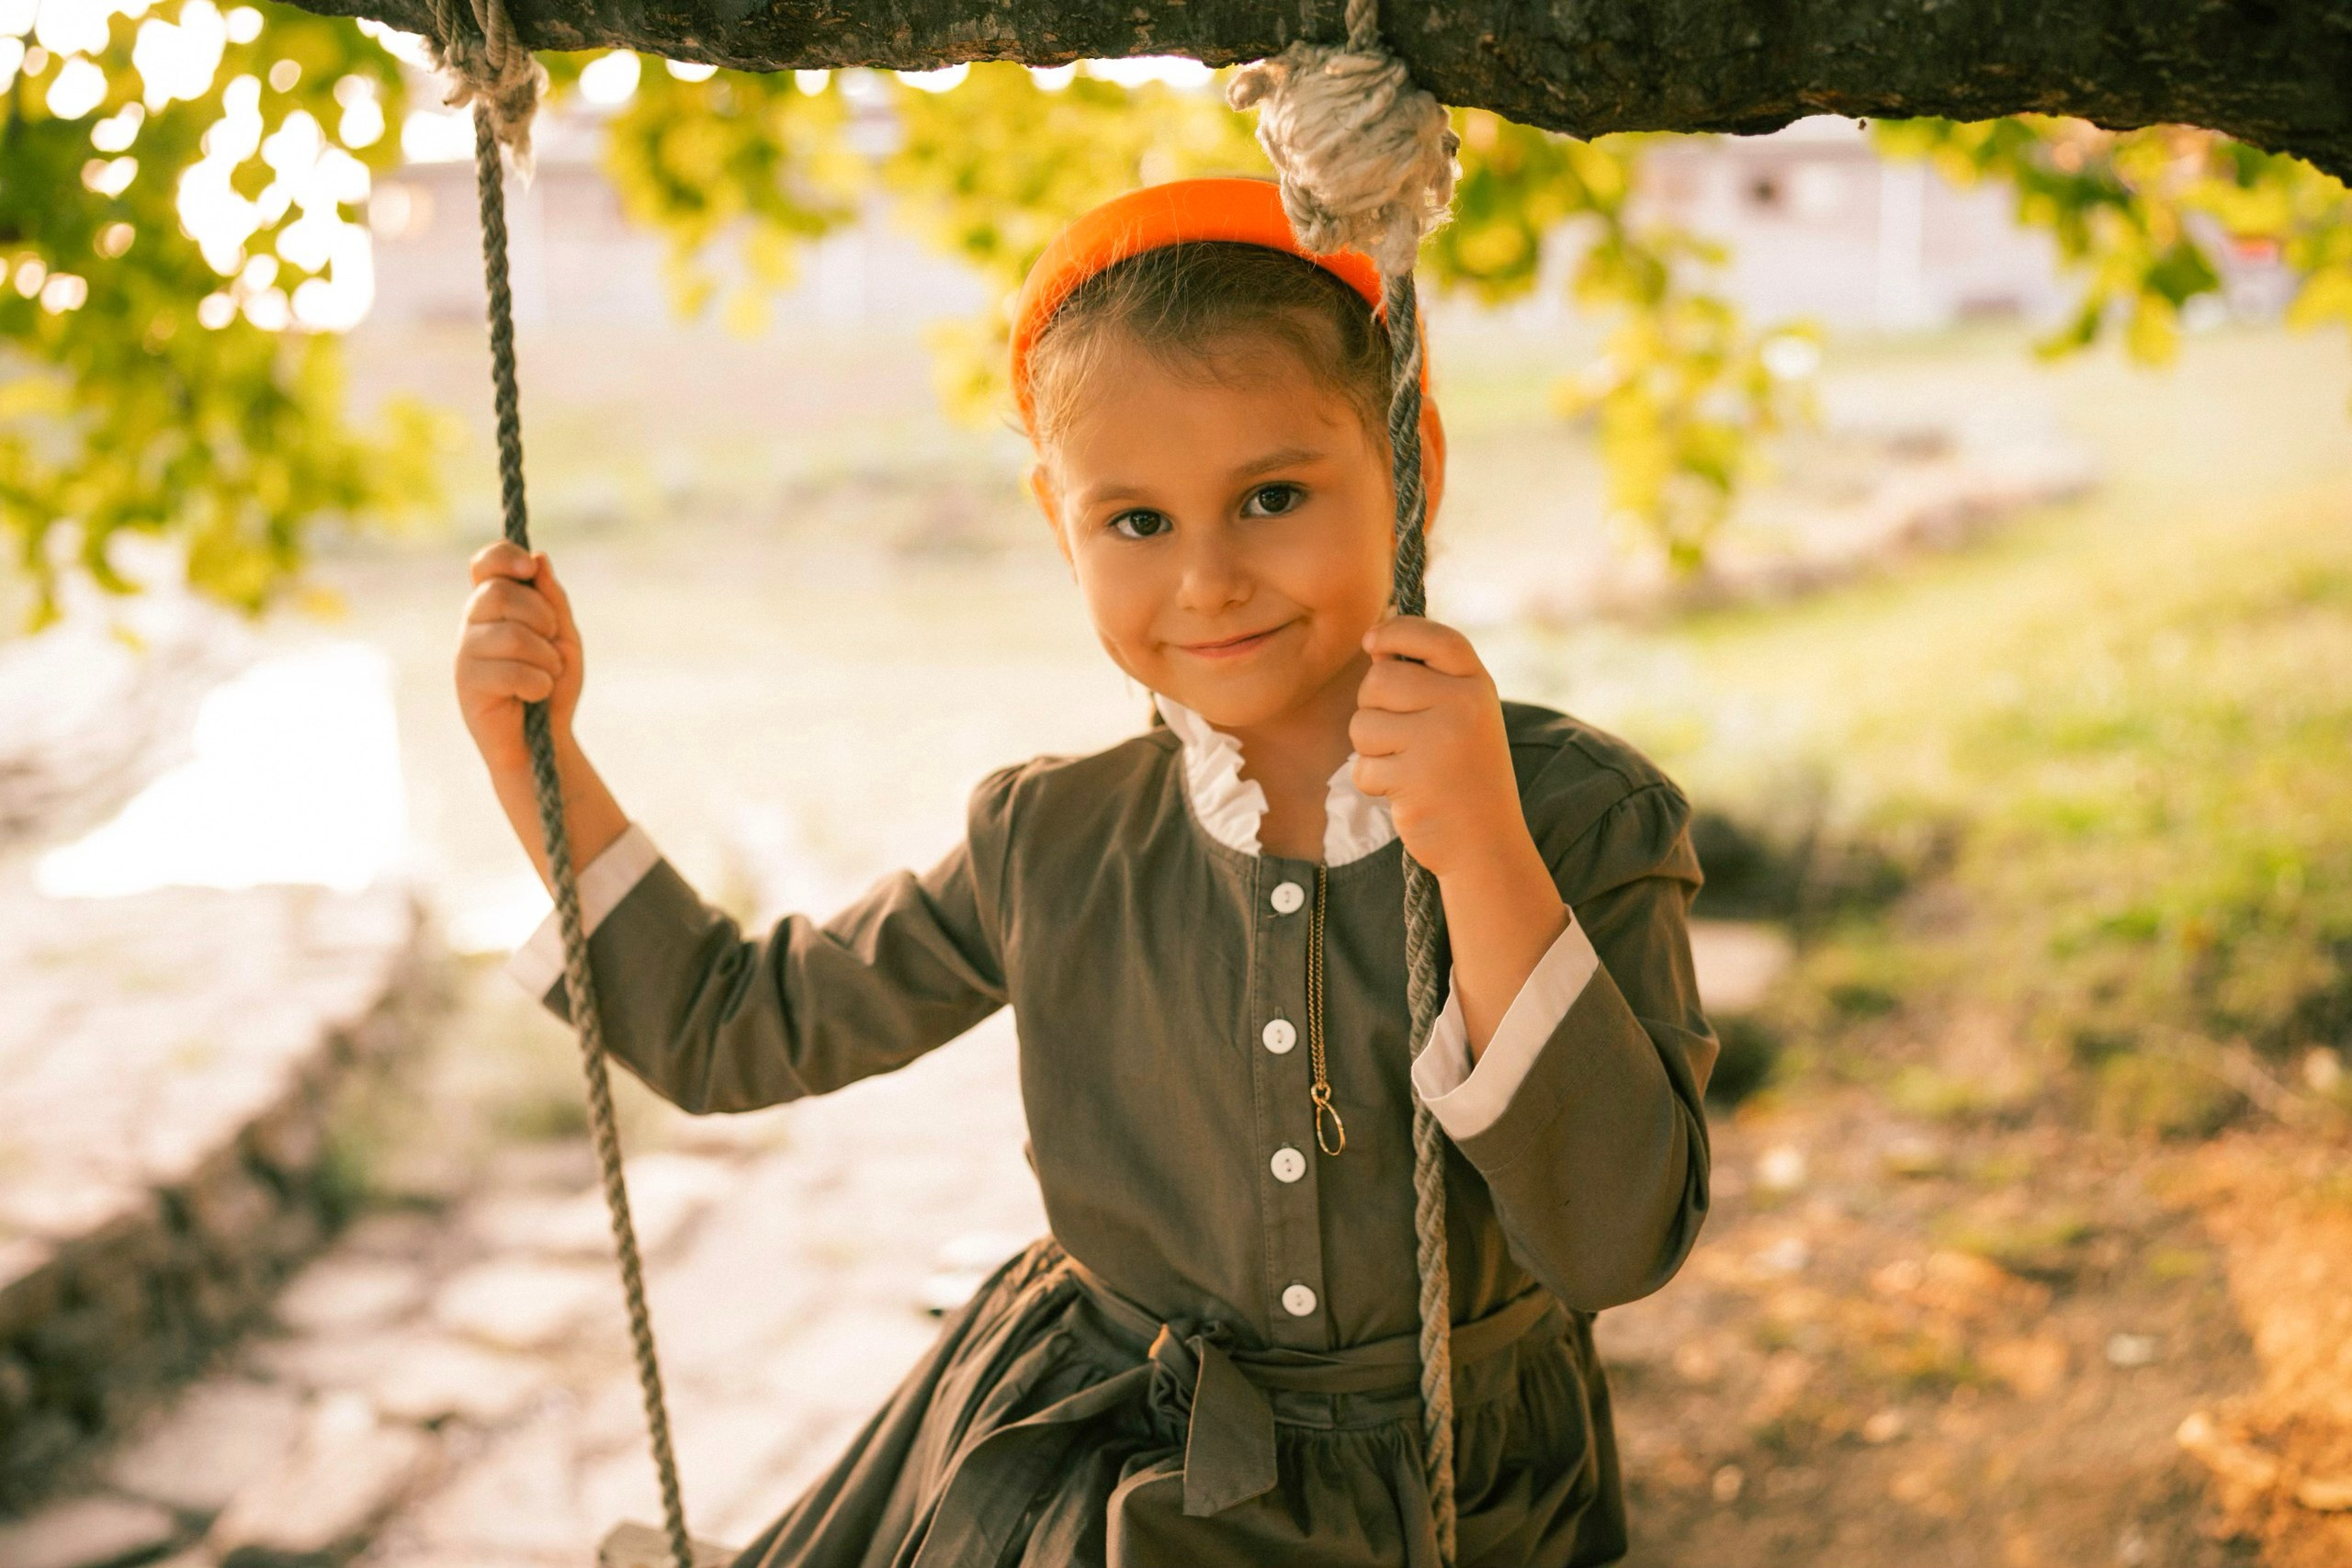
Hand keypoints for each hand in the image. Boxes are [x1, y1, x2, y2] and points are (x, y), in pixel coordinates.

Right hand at [454, 541, 581, 777]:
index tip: (529, 569)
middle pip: (501, 593)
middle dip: (542, 617)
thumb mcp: (563, 638)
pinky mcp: (466, 684)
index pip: (485, 564)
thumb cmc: (551, 685)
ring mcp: (465, 653)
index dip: (503, 556)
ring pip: (512, 635)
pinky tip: (535, 695)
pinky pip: (511, 671)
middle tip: (552, 642)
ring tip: (547, 676)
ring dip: (546, 658)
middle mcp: (473, 623)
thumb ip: (553, 601)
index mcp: (495, 605)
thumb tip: (539, 558)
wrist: (543, 740)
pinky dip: (538, 683)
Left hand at [1349, 615, 1528, 879]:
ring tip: (1406, 766)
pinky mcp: (1414, 778)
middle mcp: (1463, 706)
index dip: (1397, 631)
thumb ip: (1427, 680)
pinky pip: (1362, 766)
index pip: (1435, 637)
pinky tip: (1404, 792)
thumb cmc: (1464, 774)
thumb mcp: (1462, 717)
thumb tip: (1374, 644)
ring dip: (1370, 749)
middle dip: (1372, 708)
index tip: (1371, 640)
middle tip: (1399, 737)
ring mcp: (1439, 741)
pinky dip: (1373, 782)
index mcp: (1478, 686)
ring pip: (1362, 724)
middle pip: (1378, 680)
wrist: (1486, 843)